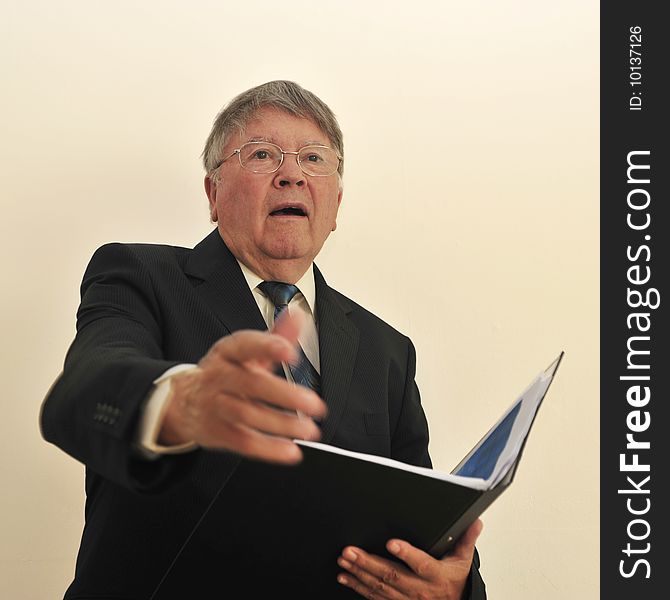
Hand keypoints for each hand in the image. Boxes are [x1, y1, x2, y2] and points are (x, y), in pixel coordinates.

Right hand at [158, 311, 326, 462]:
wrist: (183, 400)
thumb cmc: (225, 371)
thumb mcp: (247, 351)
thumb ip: (275, 336)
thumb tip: (299, 315)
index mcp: (228, 352)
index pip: (246, 345)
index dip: (268, 346)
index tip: (290, 352)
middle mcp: (219, 377)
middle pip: (251, 384)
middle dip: (285, 395)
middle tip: (315, 404)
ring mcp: (216, 405)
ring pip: (247, 415)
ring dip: (282, 424)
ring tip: (310, 429)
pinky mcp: (217, 432)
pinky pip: (242, 441)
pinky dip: (268, 449)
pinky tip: (290, 451)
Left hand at [337, 519, 482, 599]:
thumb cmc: (456, 580)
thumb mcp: (464, 559)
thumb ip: (466, 538)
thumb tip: (475, 520)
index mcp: (436, 574)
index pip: (421, 563)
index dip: (406, 554)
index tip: (392, 543)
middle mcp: (419, 588)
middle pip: (391, 575)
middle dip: (368, 562)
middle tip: (351, 550)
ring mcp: (406, 599)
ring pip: (379, 586)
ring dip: (359, 573)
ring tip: (345, 560)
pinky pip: (375, 597)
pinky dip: (358, 587)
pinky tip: (346, 577)